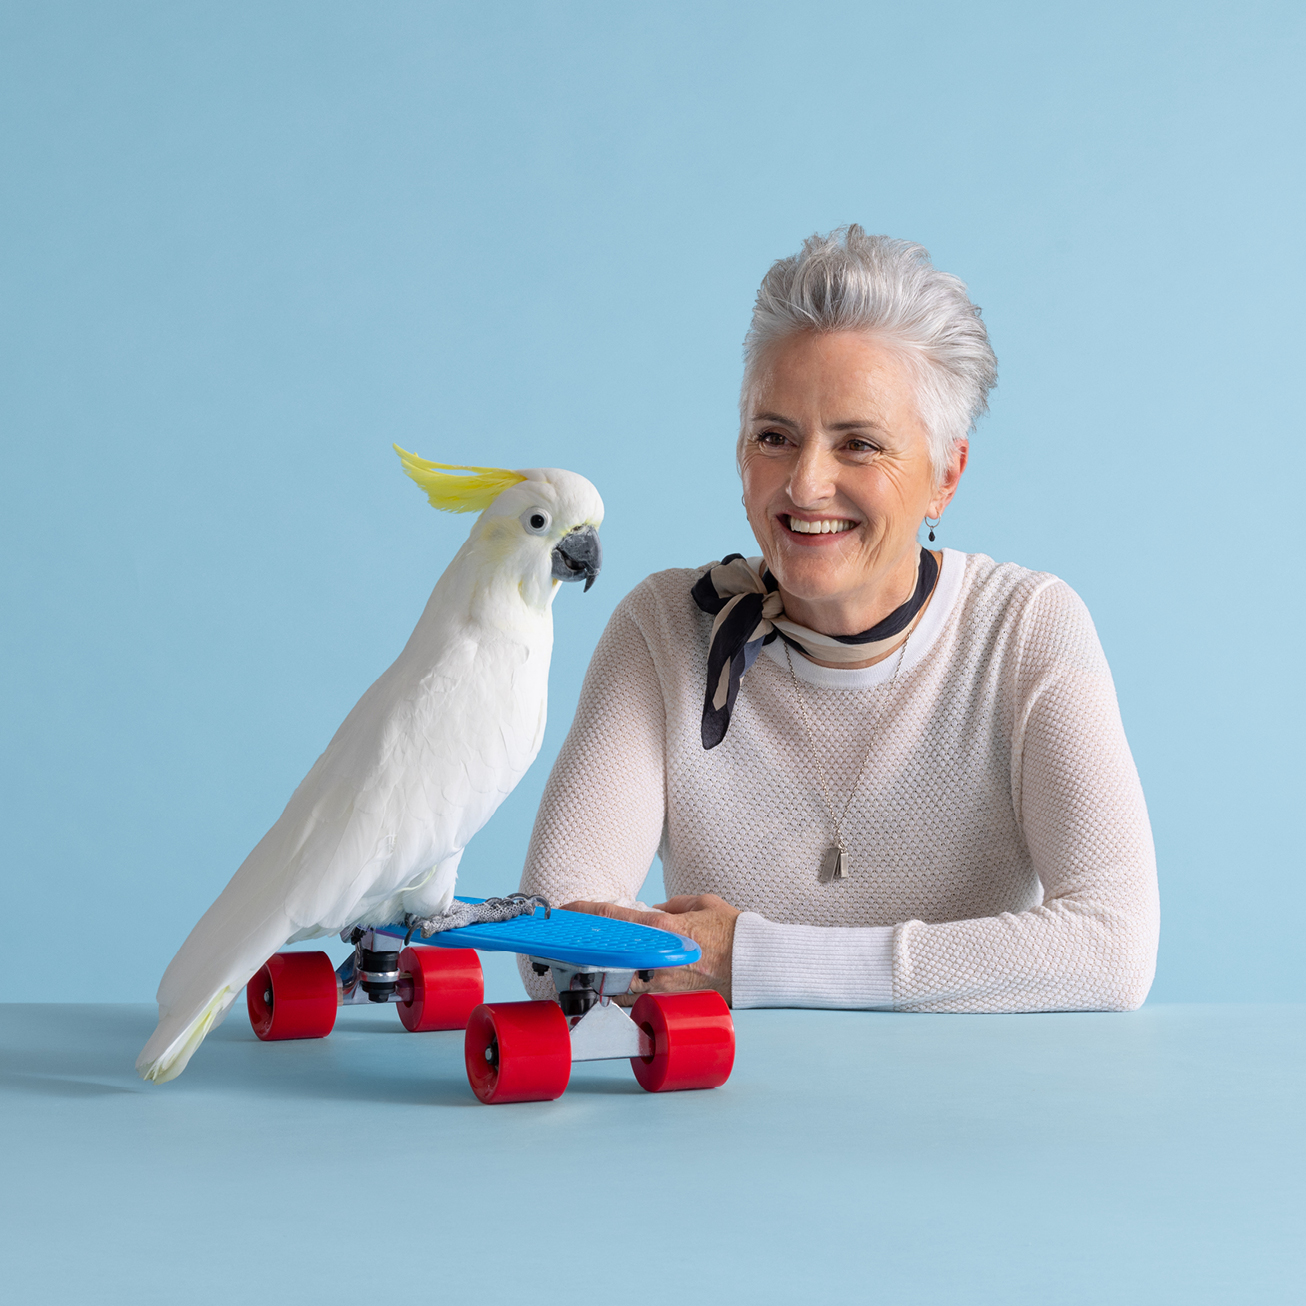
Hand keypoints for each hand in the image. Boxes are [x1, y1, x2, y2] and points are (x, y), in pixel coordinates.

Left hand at [561, 894, 740, 1005]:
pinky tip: (604, 995)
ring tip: (574, 975)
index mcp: (663, 926)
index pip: (612, 917)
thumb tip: (652, 910)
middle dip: (579, 954)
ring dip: (594, 981)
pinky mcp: (670, 1001)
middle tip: (561, 949)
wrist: (756, 963)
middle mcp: (657, 956)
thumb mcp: (699, 903)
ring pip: (614, 987)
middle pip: (604, 956)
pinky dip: (617, 999)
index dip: (584, 913)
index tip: (565, 911)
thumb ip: (671, 905)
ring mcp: (661, 983)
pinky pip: (634, 1003)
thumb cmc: (731, 930)